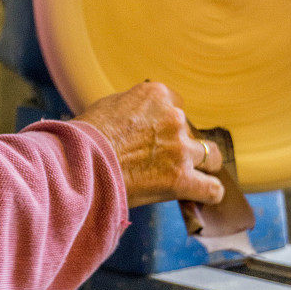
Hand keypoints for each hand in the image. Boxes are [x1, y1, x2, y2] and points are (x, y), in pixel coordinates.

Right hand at [72, 81, 224, 208]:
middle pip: (190, 129)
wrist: (80, 162)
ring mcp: (179, 148)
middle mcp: (173, 117)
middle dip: (180, 141)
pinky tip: (206, 195)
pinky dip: (210, 192)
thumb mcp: (112, 105)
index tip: (156, 134)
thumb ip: (136, 107)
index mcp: (157, 94)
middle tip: (163, 156)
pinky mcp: (181, 178)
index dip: (166, 122)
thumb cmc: (87, 135)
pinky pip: (211, 188)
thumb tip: (142, 117)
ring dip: (201, 164)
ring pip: (210, 155)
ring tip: (192, 175)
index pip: (176, 104)